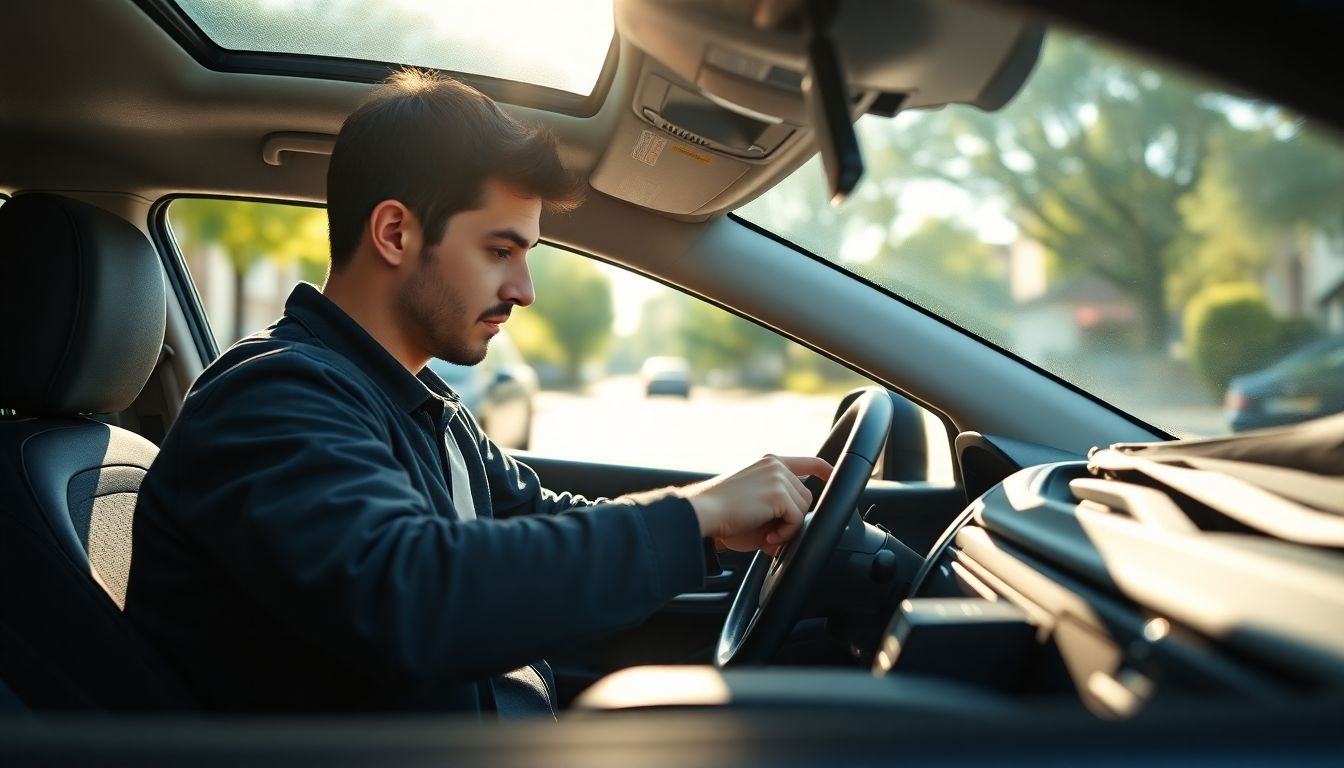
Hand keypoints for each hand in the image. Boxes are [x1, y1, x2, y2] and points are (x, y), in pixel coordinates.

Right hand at [680, 455, 832, 555]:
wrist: (702, 513)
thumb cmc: (721, 515)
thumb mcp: (755, 506)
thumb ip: (777, 510)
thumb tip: (793, 531)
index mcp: (768, 463)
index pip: (807, 461)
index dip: (825, 469)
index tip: (833, 477)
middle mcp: (775, 465)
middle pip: (807, 496)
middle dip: (793, 519)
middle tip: (771, 534)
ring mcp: (778, 476)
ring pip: (804, 508)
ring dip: (789, 527)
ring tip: (767, 535)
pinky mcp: (778, 492)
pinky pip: (797, 519)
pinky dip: (786, 533)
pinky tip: (768, 537)